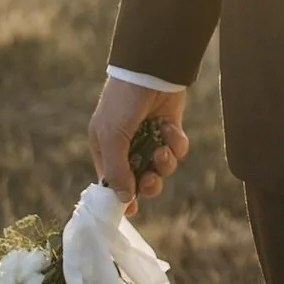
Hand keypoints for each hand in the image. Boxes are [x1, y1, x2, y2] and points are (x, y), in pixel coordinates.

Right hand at [87, 78, 189, 216]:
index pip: (112, 182)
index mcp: (106, 149)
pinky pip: (177, 150)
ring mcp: (151, 139)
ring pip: (161, 169)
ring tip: (162, 150)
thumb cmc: (123, 104)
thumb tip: (124, 201)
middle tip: (150, 178)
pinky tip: (170, 129)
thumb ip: (117, 171)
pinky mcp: (170, 131)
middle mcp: (128, 147)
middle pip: (140, 181)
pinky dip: (176, 144)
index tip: (130, 211)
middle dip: (148, 184)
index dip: (121, 198)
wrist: (151, 72)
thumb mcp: (112, 138)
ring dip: (164, 164)